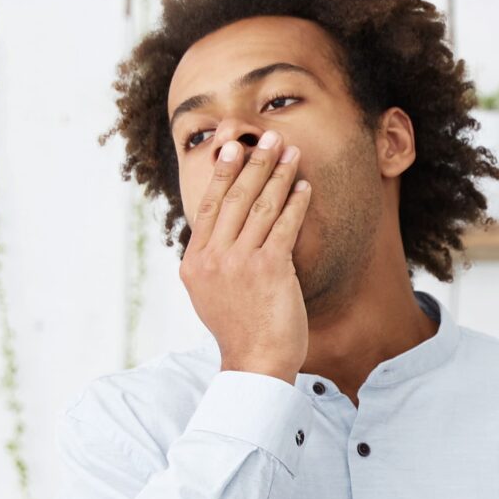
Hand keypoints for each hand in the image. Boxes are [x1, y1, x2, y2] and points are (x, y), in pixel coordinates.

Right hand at [181, 132, 310, 381]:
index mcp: (195, 262)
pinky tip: (304, 186)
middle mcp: (213, 258)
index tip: (234, 147)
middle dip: (254, 162)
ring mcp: (240, 263)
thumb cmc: (240, 330)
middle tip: (267, 136)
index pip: (210, 206)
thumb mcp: (211, 294)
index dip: (224, 173)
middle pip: (235, 198)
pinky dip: (295, 202)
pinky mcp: (269, 270)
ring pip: (260, 207)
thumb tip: (220, 232)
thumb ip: (213, 261)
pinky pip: (284, 226)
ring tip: (290, 151)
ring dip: (278, 174)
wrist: (255, 362)